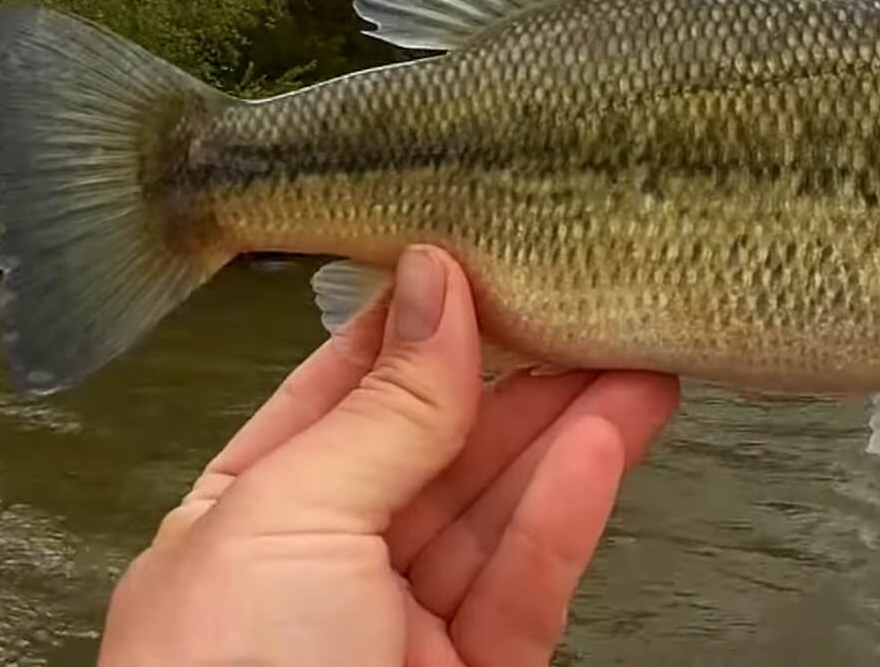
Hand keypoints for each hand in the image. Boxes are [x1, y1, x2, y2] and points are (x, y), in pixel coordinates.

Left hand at [96, 245, 680, 665]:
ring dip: (569, 429)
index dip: (414, 322)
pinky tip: (611, 439)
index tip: (483, 250)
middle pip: (437, 445)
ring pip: (500, 509)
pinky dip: (572, 510)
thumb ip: (379, 411)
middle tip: (589, 296)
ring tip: (638, 352)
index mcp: (242, 522)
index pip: (337, 393)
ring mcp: (403, 633)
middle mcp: (322, 571)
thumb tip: (435, 285)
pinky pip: (530, 581)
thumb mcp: (286, 524)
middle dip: (516, 371)